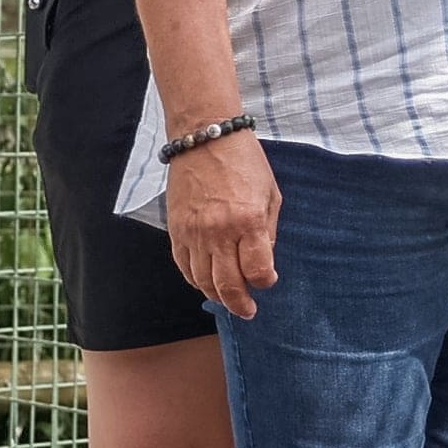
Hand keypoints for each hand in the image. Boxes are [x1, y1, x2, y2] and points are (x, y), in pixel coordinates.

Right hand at [163, 130, 279, 317]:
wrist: (205, 136)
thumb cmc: (244, 161)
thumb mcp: (270, 193)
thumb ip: (268, 230)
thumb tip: (263, 261)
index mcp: (248, 220)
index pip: (257, 270)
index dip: (265, 282)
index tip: (267, 280)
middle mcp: (219, 231)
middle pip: (228, 285)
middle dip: (240, 304)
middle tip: (247, 310)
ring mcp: (194, 232)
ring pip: (203, 281)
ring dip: (217, 295)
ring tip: (227, 298)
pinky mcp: (176, 229)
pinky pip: (183, 266)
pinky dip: (194, 280)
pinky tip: (205, 282)